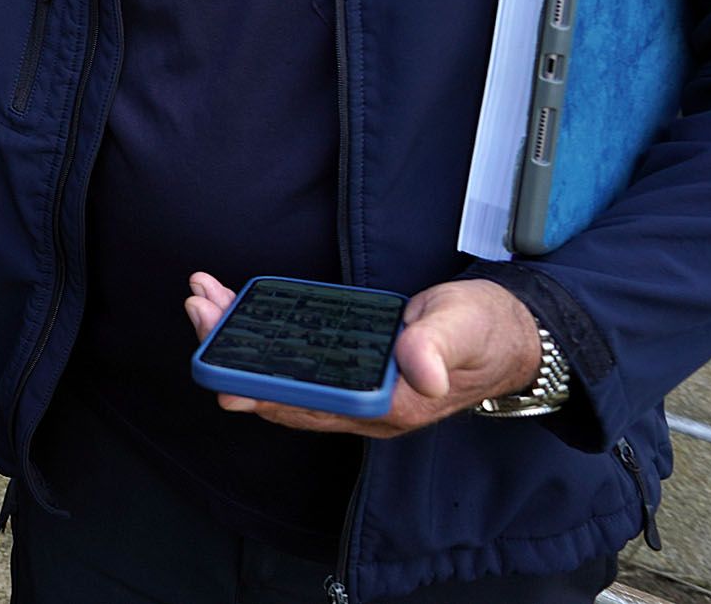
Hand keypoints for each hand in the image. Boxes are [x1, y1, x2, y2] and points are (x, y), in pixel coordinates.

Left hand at [181, 272, 542, 438]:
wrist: (510, 335)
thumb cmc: (486, 329)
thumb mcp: (464, 327)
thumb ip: (437, 346)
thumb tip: (416, 368)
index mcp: (388, 406)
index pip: (308, 405)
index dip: (259, 389)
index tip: (217, 369)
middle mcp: (363, 410)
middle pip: (281, 392)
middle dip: (232, 353)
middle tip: (200, 307)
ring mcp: (355, 393)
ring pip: (282, 377)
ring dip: (239, 342)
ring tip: (206, 300)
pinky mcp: (352, 372)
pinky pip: (295, 362)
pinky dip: (262, 338)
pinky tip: (239, 311)